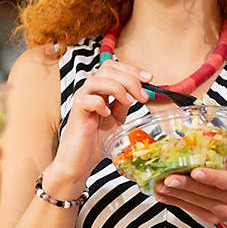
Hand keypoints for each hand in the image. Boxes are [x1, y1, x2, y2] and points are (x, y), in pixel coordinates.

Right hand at [47, 60, 148, 194]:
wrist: (80, 160)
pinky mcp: (76, 112)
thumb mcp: (117, 119)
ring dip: (118, 88)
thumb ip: (124, 104)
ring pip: (97, 80)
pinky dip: (100, 104)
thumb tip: (141, 92)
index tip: (149, 79)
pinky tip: (107, 114)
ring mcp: (82, 99)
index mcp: (100, 89)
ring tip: (129, 103)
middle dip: (129, 78)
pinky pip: (87, 99)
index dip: (131, 69)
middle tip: (142, 95)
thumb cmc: (95, 140)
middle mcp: (90, 91)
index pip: (113, 67)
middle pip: (107, 68)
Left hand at [153, 107, 226, 225]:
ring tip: (159, 183)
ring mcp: (222, 211)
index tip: (195, 170)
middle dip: (186, 185)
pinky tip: (162, 195)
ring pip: (196, 202)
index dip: (211, 177)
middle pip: (206, 192)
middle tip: (167, 177)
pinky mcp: (211, 217)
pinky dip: (175, 202)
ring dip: (176, 194)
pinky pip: (192, 210)